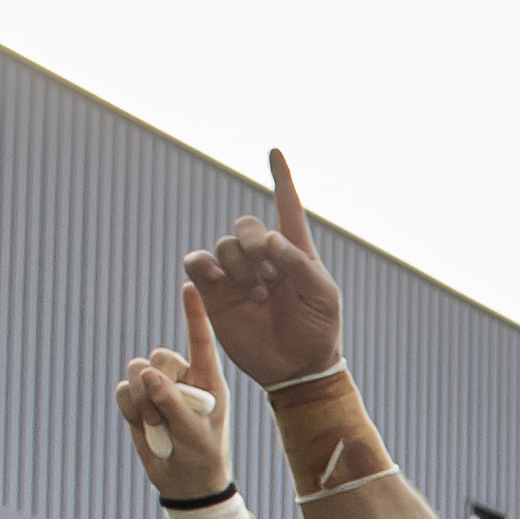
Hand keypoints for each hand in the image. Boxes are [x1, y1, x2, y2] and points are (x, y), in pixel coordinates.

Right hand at [115, 286, 234, 499]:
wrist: (186, 483)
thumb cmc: (203, 458)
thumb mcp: (197, 436)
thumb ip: (174, 405)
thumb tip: (148, 374)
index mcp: (208, 379)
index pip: (201, 340)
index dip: (194, 313)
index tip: (189, 286)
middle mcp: (182, 377)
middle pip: (158, 356)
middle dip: (156, 384)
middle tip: (165, 417)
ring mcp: (158, 388)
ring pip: (136, 372)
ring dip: (142, 401)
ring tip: (157, 426)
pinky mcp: (137, 401)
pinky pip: (122, 391)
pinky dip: (130, 409)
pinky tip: (144, 427)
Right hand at [179, 151, 343, 390]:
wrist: (296, 368)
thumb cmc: (318, 331)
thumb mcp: (323, 296)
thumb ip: (301, 264)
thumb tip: (270, 240)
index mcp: (294, 252)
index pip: (286, 207)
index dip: (281, 178)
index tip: (275, 150)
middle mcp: (263, 258)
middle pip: (245, 225)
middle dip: (253, 240)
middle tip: (268, 271)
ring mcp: (236, 273)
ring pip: (223, 245)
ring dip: (238, 264)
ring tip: (257, 293)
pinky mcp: (214, 291)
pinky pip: (196, 262)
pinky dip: (202, 264)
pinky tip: (216, 278)